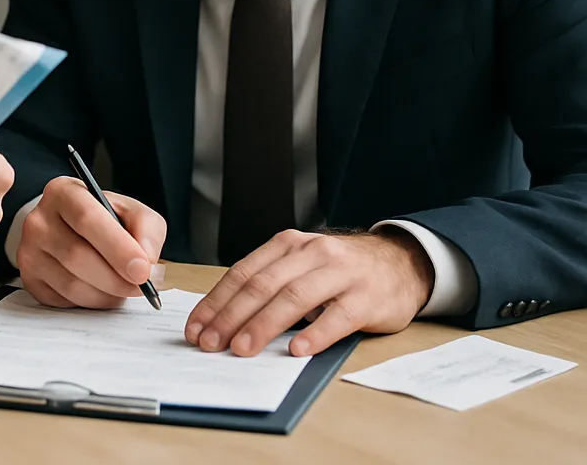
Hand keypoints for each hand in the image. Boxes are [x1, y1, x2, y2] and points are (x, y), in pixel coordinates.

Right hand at [16, 175, 166, 308]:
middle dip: (116, 278)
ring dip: (106, 294)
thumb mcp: (128, 209)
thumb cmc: (101, 218)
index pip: (87, 219)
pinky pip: (64, 302)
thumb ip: (146, 228)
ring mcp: (29, 251)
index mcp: (63, 192)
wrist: (68, 229)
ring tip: (123, 287)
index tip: (142, 270)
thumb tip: (148, 262)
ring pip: (72, 285)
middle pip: (77, 256)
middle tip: (141, 286)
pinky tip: (101, 290)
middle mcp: (39, 220)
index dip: (118, 247)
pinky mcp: (29, 279)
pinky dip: (91, 303)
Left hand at [185, 229, 433, 356]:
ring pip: (294, 297)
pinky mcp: (366, 297)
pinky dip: (315, 334)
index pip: (243, 273)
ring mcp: (340, 273)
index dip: (217, 301)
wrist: (399, 263)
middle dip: (231, 315)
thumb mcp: (302, 265)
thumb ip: (271, 283)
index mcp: (288, 245)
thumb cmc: (339, 271)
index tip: (196, 326)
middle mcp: (311, 253)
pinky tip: (297, 350)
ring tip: (241, 349)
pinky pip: (337, 317)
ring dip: (263, 325)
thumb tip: (226, 319)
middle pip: (263, 285)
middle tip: (210, 342)